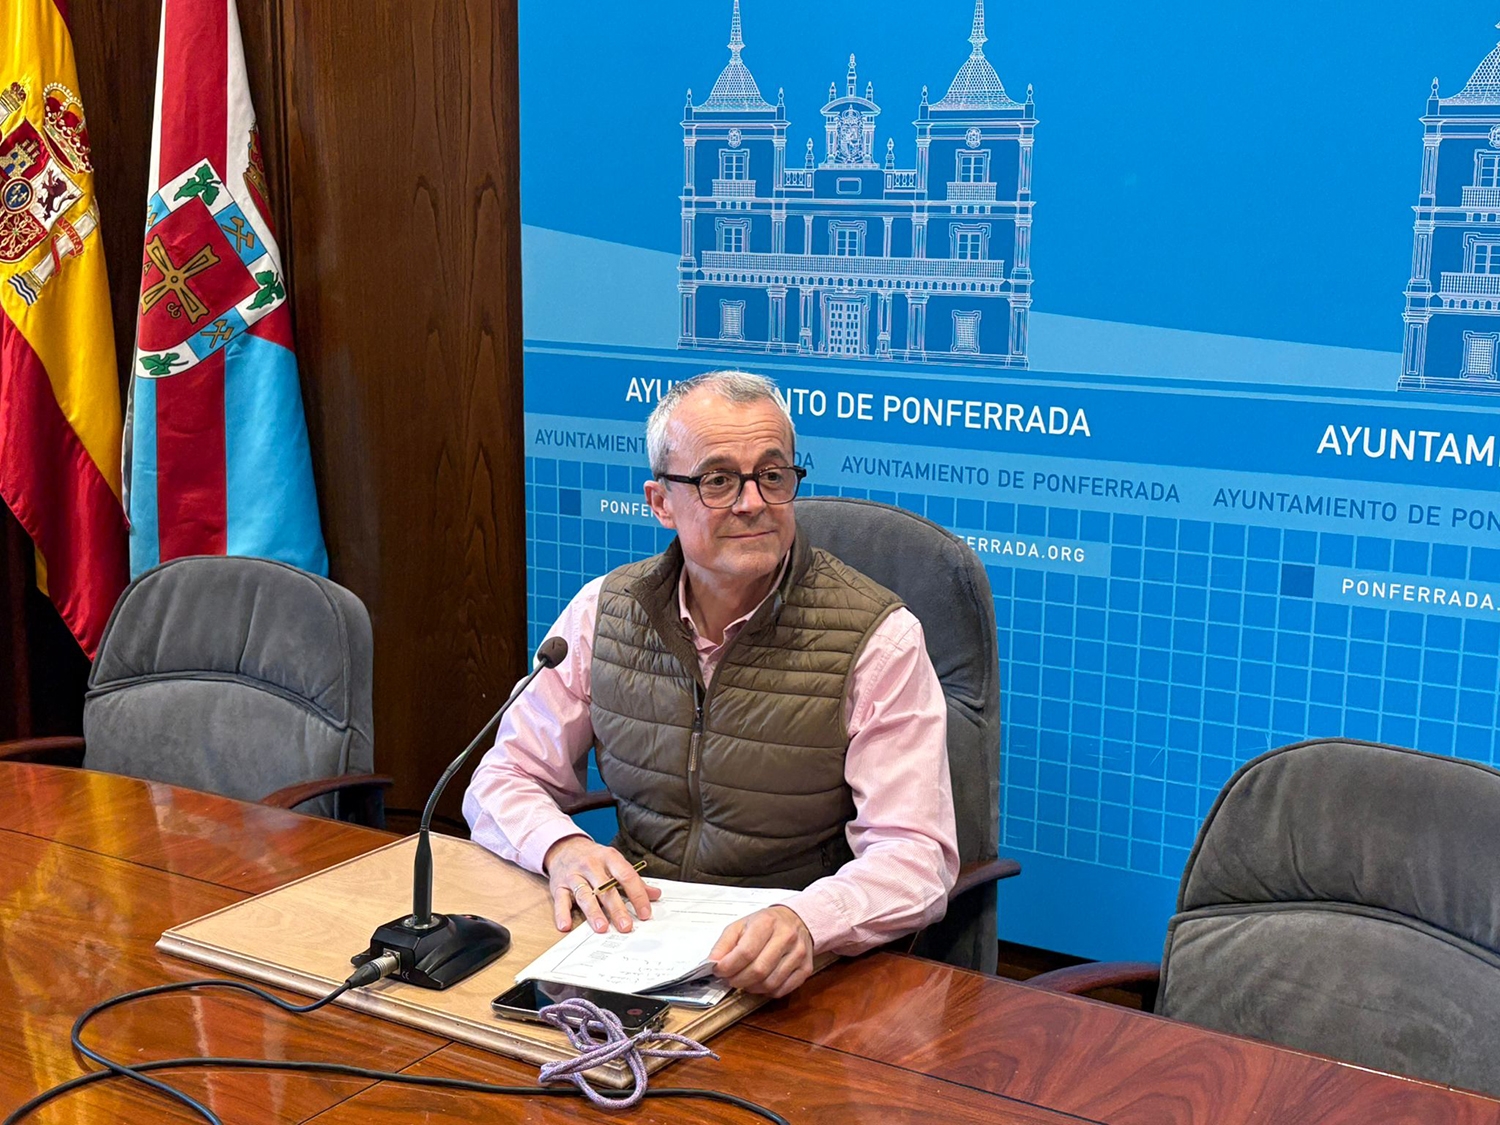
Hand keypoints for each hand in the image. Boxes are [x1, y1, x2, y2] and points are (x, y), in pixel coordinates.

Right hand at [543, 836, 659, 933]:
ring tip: (602, 927)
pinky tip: (566, 926)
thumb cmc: (594, 859)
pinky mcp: (558, 886)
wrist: (564, 847)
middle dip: (617, 909)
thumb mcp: (614, 863)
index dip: (637, 895)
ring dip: (593, 912)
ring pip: (585, 895)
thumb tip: (655, 894)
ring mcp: (574, 875)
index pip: (626, 876)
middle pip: (606, 888)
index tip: (645, 913)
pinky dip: (562, 914)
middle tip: (626, 926)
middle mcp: (591, 865)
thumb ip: (634, 880)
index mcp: (609, 857)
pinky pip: (560, 900)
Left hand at [708, 905, 813, 997]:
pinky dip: (766, 992)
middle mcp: (786, 937)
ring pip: (770, 983)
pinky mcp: (806, 968)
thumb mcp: (741, 925)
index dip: (729, 966)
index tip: (719, 971)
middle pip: (758, 970)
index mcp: (767, 922)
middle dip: (738, 980)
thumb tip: (712, 963)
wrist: (797, 920)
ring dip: (751, 987)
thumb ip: (724, 944)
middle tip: (730, 979)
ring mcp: (799, 954)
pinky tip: (760, 983)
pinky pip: (782, 990)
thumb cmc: (766, 924)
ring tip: (744, 981)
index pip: (746, 952)